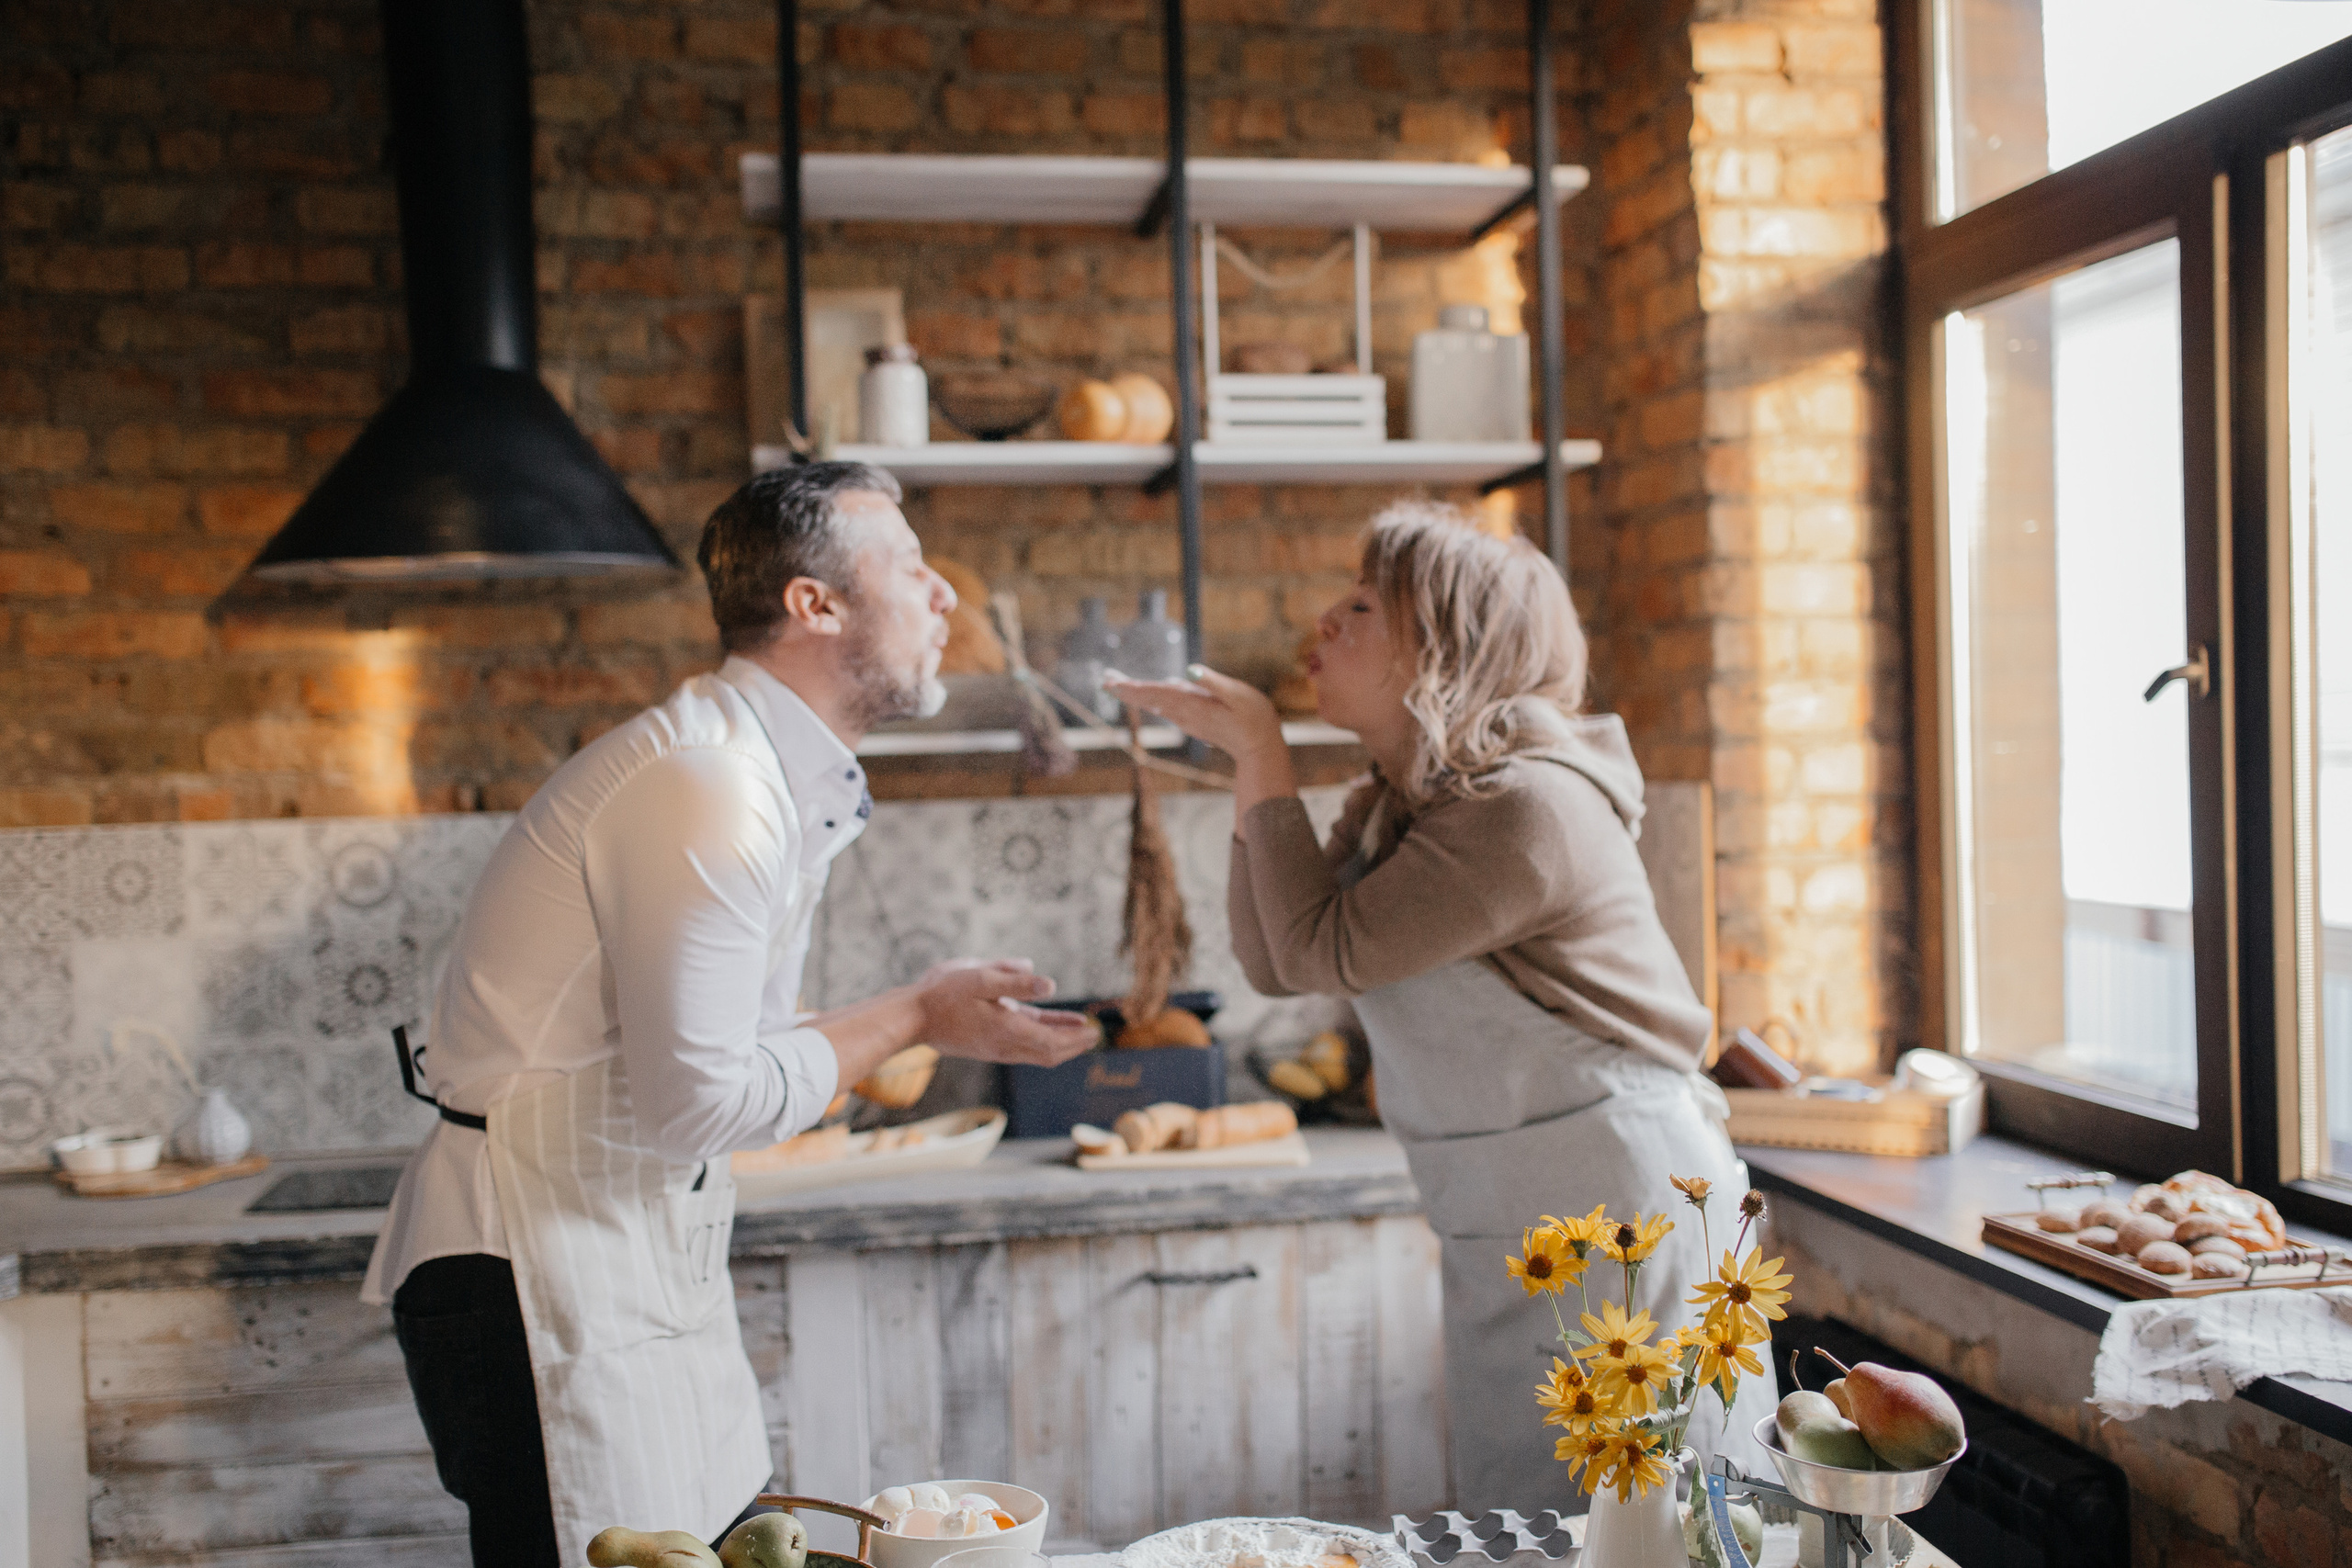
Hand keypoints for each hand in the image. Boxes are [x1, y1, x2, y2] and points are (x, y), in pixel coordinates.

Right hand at [914, 959, 1098, 1066]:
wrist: (912, 1017)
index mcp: (1005, 1029)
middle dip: (1074, 1045)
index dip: (1075, 1039)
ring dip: (1061, 1041)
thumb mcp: (980, 978)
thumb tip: (1051, 986)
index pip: (1050, 1043)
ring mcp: (997, 1047)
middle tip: (1095, 1034)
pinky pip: (1024, 1042)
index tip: (1094, 1031)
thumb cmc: (943, 993)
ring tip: (1082, 1028)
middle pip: (1049, 1053)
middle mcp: (1004, 1045)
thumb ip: (1015, 981)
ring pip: (1038, 1050)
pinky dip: (1043, 1033)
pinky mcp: (990, 1041)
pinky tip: (1053, 1020)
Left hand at [1102, 664, 1283, 761]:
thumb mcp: (1236, 694)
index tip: (1110, 683)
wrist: (1260, 748)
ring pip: (1156, 704)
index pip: (1154, 692)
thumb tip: (1188, 670)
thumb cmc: (1253, 717)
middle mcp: (1184, 714)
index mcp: (1191, 704)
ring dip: (1136, 694)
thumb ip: (1211, 682)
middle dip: (1125, 690)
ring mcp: (1188, 719)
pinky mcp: (1195, 721)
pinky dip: (1153, 699)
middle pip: (1149, 699)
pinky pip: (1168, 707)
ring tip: (1118, 685)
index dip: (1131, 687)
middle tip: (1104, 681)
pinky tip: (1149, 694)